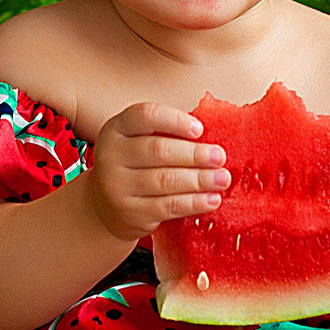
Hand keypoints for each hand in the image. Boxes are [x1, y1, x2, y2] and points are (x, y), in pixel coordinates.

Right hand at [83, 102, 228, 241]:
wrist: (107, 207)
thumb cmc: (136, 167)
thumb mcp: (139, 142)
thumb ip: (167, 135)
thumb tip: (213, 138)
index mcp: (116, 129)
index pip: (144, 116)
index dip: (174, 120)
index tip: (200, 129)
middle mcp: (111, 156)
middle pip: (158, 150)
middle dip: (194, 154)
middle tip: (220, 157)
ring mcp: (117, 187)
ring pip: (165, 180)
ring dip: (199, 180)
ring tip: (222, 179)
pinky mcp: (130, 213)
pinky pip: (168, 206)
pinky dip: (194, 203)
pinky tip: (212, 200)